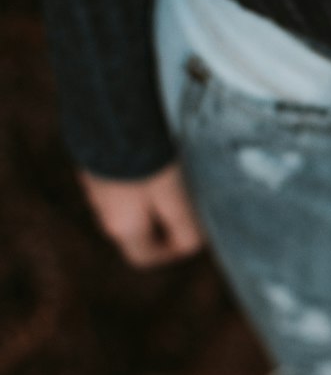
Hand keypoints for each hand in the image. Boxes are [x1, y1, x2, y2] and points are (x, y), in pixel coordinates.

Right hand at [76, 161, 205, 268]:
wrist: (111, 117)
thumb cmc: (147, 162)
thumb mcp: (173, 197)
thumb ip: (184, 226)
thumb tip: (192, 246)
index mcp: (122, 226)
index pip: (144, 257)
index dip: (169, 254)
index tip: (190, 240)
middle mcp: (103, 213)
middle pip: (136, 233)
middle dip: (164, 227)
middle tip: (188, 209)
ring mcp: (95, 188)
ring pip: (127, 207)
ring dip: (151, 201)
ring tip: (176, 182)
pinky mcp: (95, 165)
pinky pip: (120, 183)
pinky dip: (139, 180)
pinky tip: (156, 160)